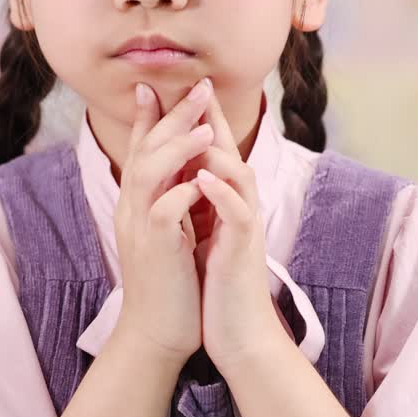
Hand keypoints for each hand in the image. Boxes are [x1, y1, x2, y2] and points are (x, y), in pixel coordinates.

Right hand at [111, 79, 214, 367]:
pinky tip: (202, 180)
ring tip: (205, 128)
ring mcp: (139, 227)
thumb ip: (170, 199)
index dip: (146, 115)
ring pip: (150, 172)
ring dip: (178, 146)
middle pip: (145, 149)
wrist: (157, 331)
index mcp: (136, 202)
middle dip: (173, 116)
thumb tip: (183, 170)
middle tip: (199, 88)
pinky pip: (164, 211)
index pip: (139, 148)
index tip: (155, 84)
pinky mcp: (155, 249)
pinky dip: (183, 192)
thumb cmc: (170, 282)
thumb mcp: (168, 231)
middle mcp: (131, 208)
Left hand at [193, 87, 286, 370]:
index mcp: (224, 200)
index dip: (195, 118)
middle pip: (229, 151)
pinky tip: (203, 179)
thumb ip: (195, 199)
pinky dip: (221, 194)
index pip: (210, 150)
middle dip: (211, 118)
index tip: (173, 86)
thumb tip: (180, 171)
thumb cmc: (217, 283)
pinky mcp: (243, 250)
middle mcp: (238, 205)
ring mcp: (244, 226)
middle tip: (197, 83)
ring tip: (198, 125)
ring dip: (217, 150)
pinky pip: (237, 215)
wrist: (237, 334)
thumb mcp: (200, 232)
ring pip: (239, 175)